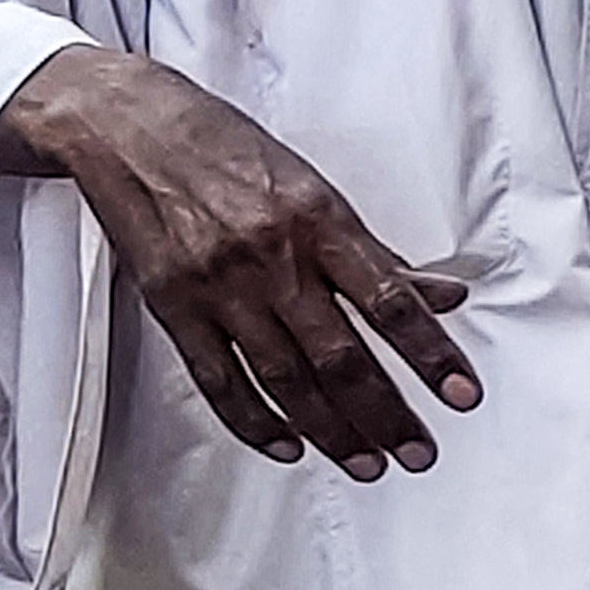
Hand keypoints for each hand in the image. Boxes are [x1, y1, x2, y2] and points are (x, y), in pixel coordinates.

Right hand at [0, 45, 477, 476]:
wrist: (127, 127)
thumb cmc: (227, 150)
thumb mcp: (313, 186)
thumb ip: (374, 251)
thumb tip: (441, 296)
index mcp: (319, 222)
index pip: (390, 301)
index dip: (431, 354)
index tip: (462, 394)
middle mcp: (271, 258)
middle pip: (340, 355)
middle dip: (386, 414)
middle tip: (420, 454)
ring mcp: (219, 287)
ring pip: (286, 379)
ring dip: (332, 430)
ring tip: (368, 463)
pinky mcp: (172, 305)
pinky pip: (219, 379)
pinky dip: (254, 420)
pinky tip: (287, 445)